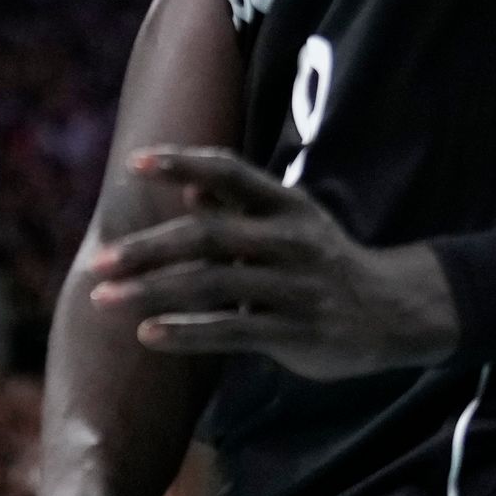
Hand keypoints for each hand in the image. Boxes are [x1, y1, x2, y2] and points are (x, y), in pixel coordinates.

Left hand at [91, 149, 462, 382]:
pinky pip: (231, 331)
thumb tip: (187, 191)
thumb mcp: (290, 224)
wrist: (395, 311)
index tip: (135, 162)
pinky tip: (147, 333)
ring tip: (103, 298)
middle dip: (148, 248)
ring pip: (212, 285)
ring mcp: (294, 287)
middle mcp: (290, 239)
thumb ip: (240, 210)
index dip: (182, 162)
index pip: (229, 172)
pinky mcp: (296, 332)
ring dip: (152, 291)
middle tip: (100, 260)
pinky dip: (186, 331)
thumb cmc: (324, 261)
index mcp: (286, 204)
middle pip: (207, 236)